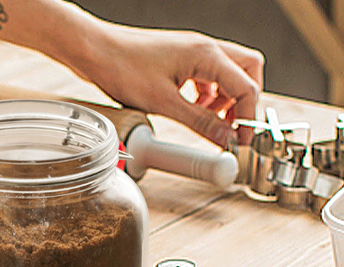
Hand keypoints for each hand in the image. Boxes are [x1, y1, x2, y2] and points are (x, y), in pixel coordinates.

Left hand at [80, 23, 263, 146]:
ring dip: (226, 98)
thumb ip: (200, 122)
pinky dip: (209, 93)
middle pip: (248, 72)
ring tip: (211, 121)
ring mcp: (193, 50)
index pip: (247, 88)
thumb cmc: (122, 68)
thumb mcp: (163, 103)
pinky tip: (194, 108)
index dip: (248, 118)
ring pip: (229, 73)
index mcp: (206, 55)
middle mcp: (205, 48)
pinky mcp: (181, 57)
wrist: (94, 50)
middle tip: (233, 127)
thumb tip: (225, 139)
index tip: (242, 142)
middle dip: (245, 102)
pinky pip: (208, 74)